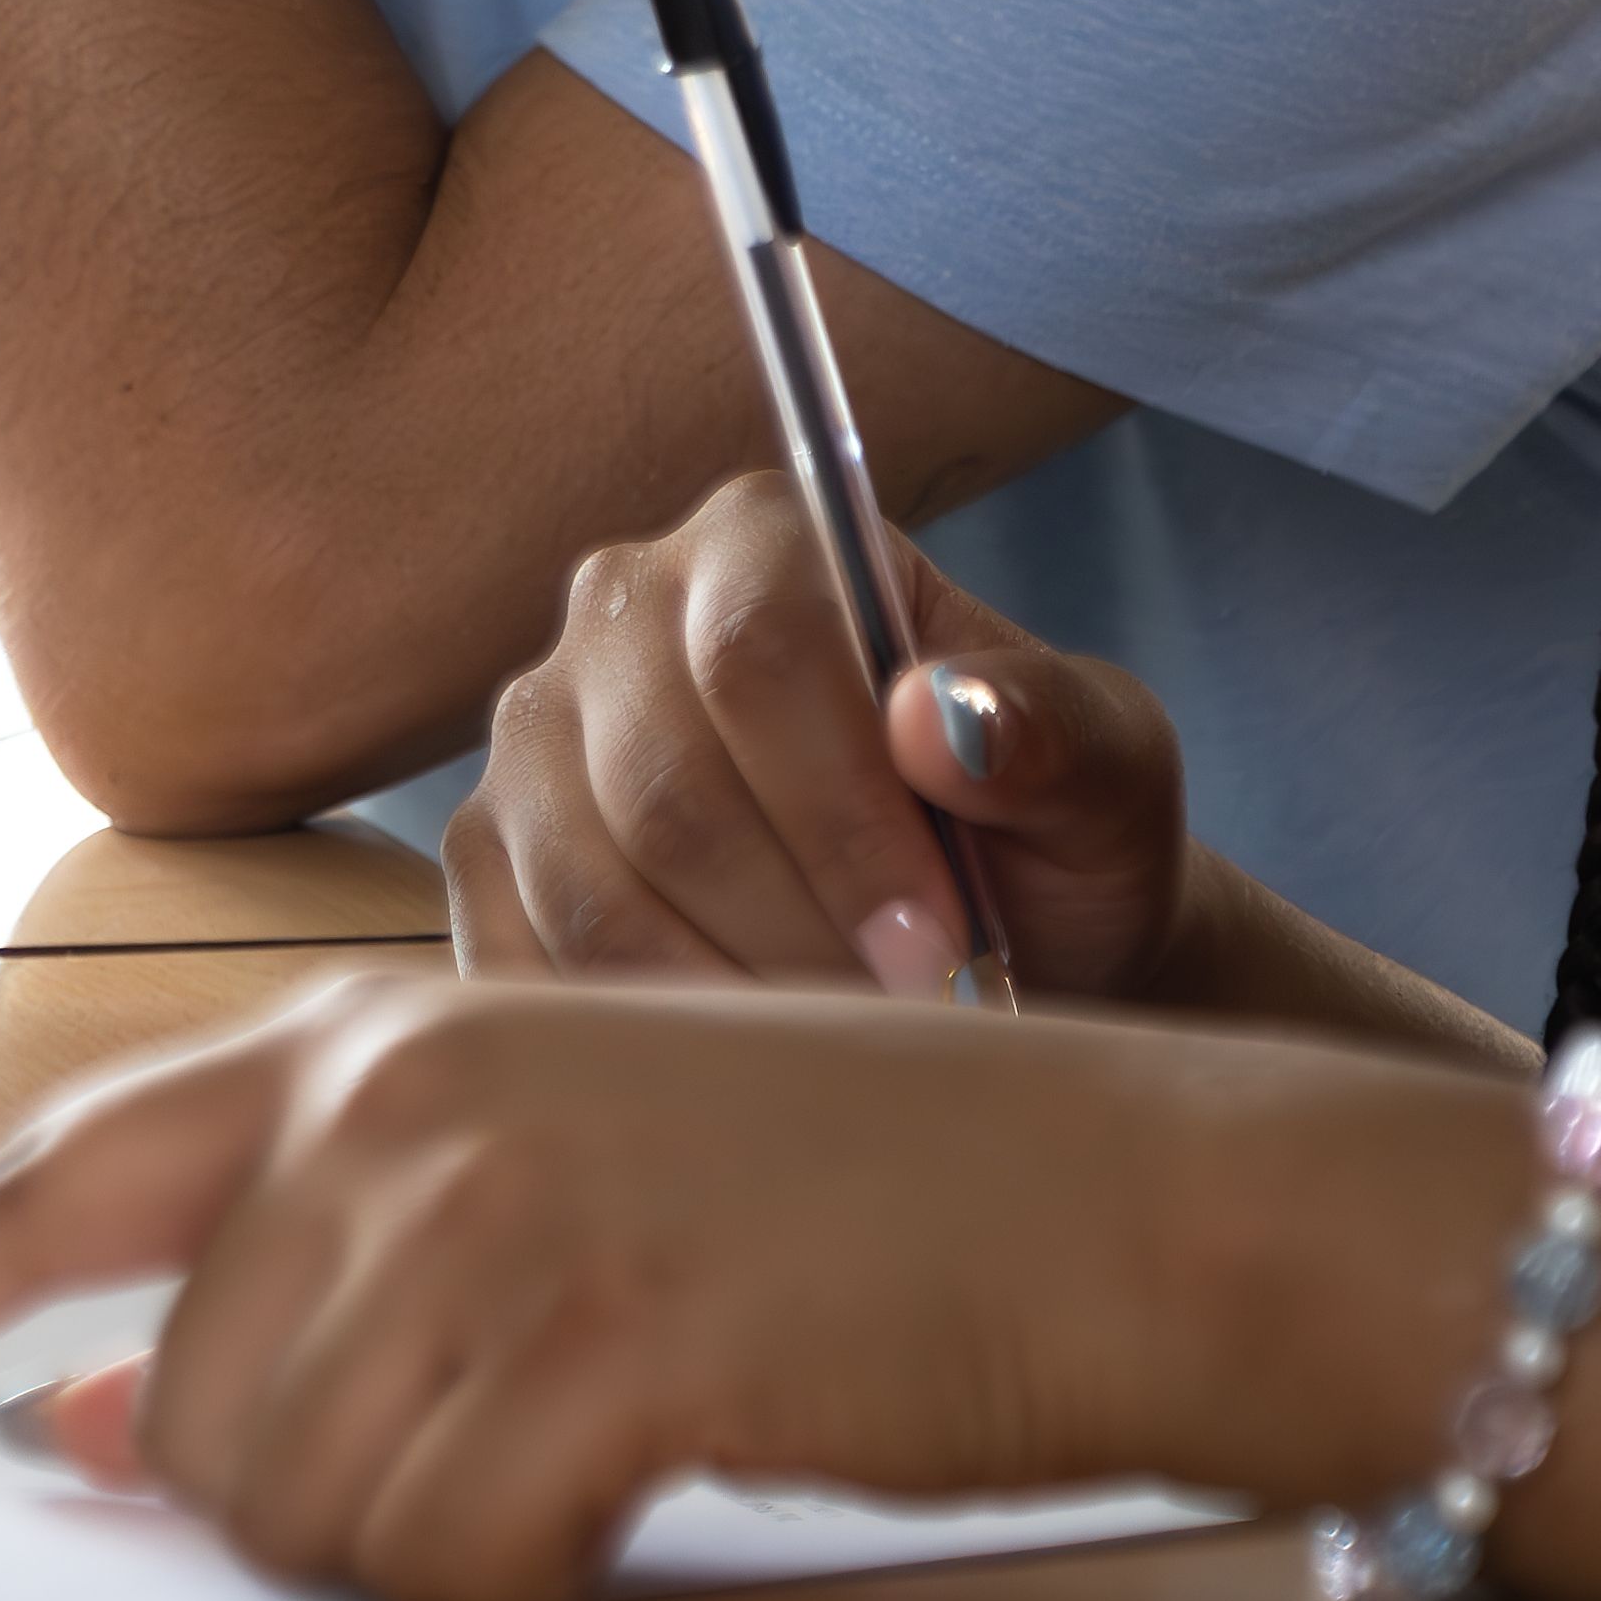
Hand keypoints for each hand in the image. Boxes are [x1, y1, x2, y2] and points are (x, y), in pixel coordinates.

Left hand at [0, 975, 1435, 1600]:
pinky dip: (542, 1581)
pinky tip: (666, 1473)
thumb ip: (307, 1284)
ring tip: (614, 1435)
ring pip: (310, 1513)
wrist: (1116, 1190)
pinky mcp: (603, 1336)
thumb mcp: (544, 1193)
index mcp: (358, 1048)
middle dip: (326, 1502)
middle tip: (530, 1441)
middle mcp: (392, 1105)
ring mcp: (494, 1210)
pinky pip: (458, 1566)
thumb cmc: (837, 1208)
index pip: (37, 1189)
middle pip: (192, 1428)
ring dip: (450, 1543)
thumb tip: (90, 1424)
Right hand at [446, 474, 1207, 1002]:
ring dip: (730, 1000)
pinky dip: (642, 1043)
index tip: (939, 946)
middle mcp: (620, 606)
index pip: (757, 656)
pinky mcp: (493, 857)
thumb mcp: (1108, 776)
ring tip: (839, 1046)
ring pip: (591, 896)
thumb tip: (941, 722)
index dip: (844, 820)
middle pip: (666, 788)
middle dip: (802, 932)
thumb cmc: (1045, 838)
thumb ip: (1056, 732)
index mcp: (762, 537)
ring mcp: (536, 735)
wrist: (981, 939)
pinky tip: (745, 1064)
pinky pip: (526, 966)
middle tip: (904, 1019)